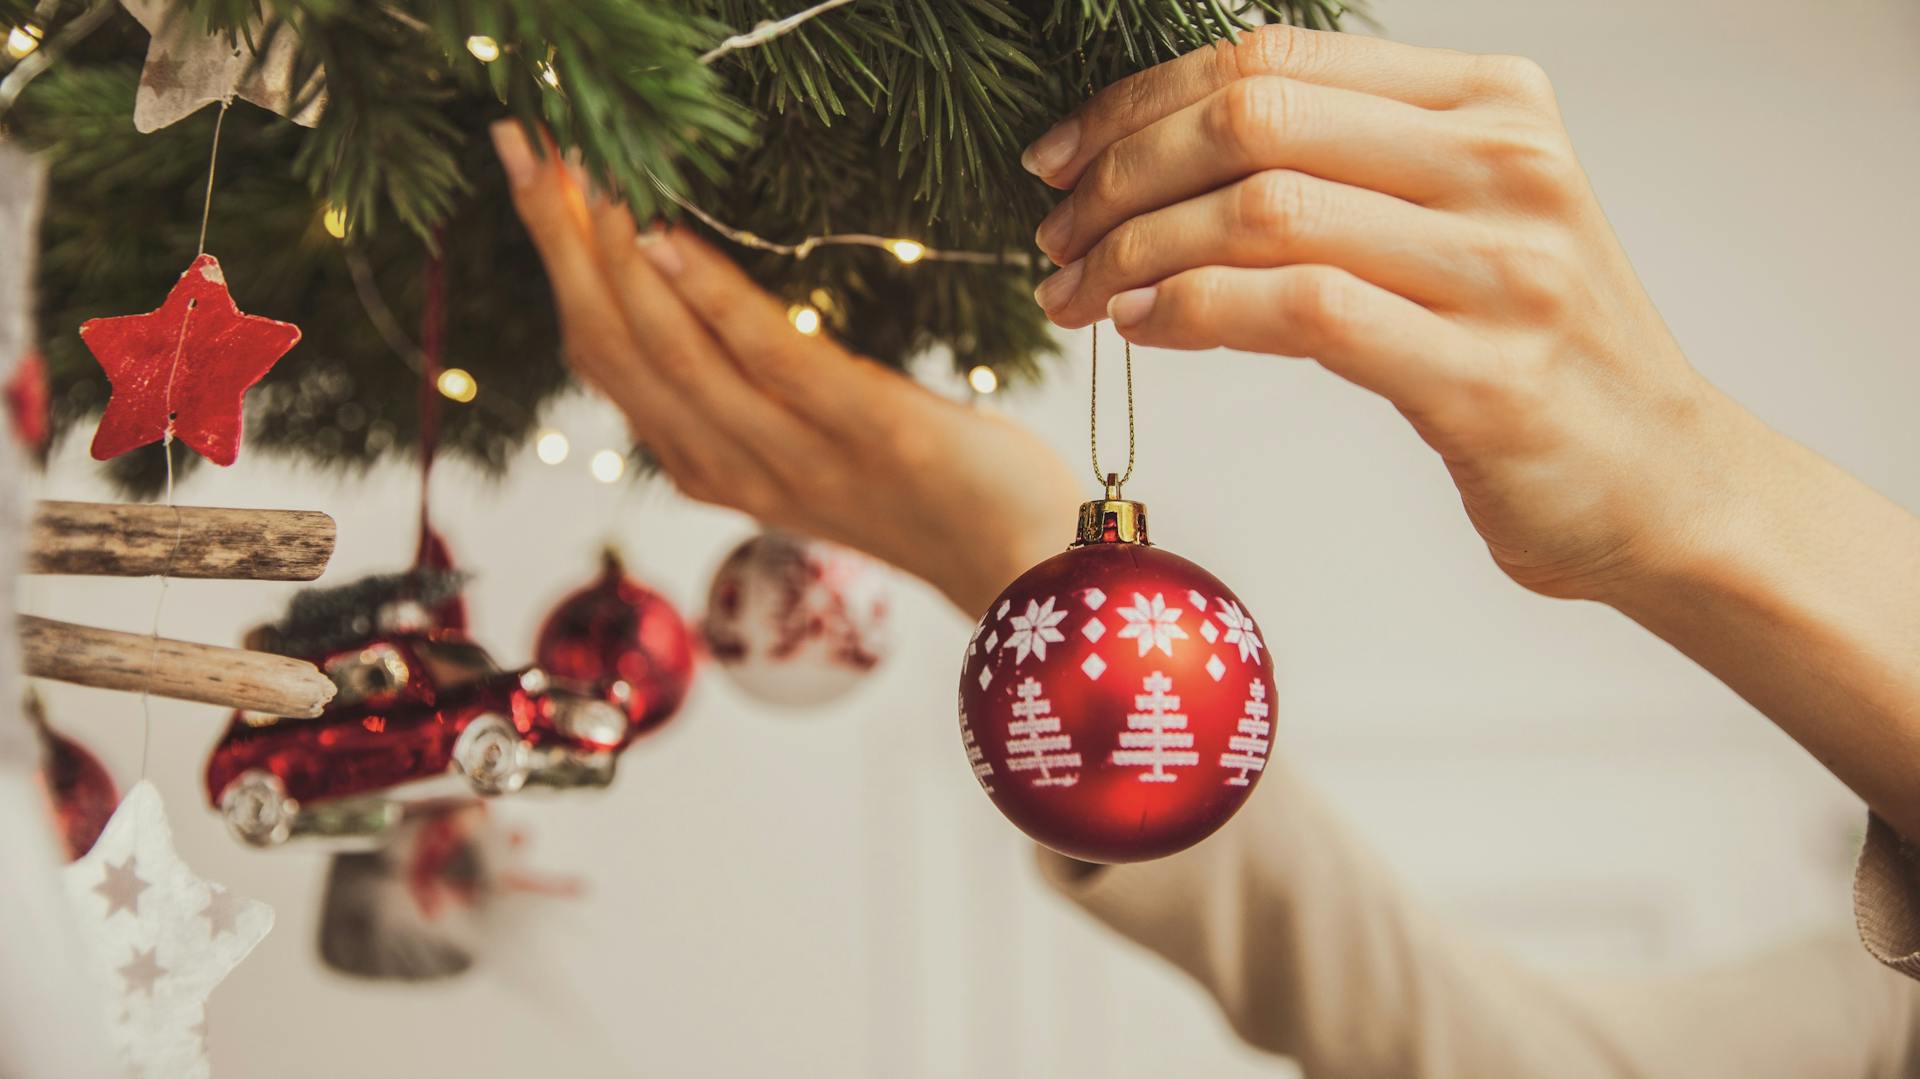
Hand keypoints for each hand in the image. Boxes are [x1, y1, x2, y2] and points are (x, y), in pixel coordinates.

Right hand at [492, 123, 1080, 615]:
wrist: (1028, 568)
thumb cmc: (930, 492)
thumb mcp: (817, 445)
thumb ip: (749, 396)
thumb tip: (695, 309)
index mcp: (714, 465)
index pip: (607, 361)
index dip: (557, 267)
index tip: (530, 179)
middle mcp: (734, 468)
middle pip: (615, 349)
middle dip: (558, 243)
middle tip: (522, 144)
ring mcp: (797, 458)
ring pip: (672, 355)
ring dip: (612, 259)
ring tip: (577, 176)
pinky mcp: (872, 434)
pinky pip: (771, 361)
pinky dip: (709, 299)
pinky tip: (666, 239)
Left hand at [1025, 26, 1758, 600]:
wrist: (1665, 481)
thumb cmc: (1531, 351)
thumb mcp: (1459, 220)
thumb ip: (1346, 170)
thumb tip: (1166, 159)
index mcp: (1492, 101)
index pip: (1274, 60)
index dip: (1139, 101)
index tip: (1059, 158)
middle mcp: (1505, 163)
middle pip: (1252, 121)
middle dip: (1120, 175)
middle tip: (1055, 237)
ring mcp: (1504, 267)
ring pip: (1263, 211)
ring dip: (1136, 252)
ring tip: (1078, 294)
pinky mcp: (1486, 375)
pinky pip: (1304, 312)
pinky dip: (1197, 312)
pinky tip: (1143, 328)